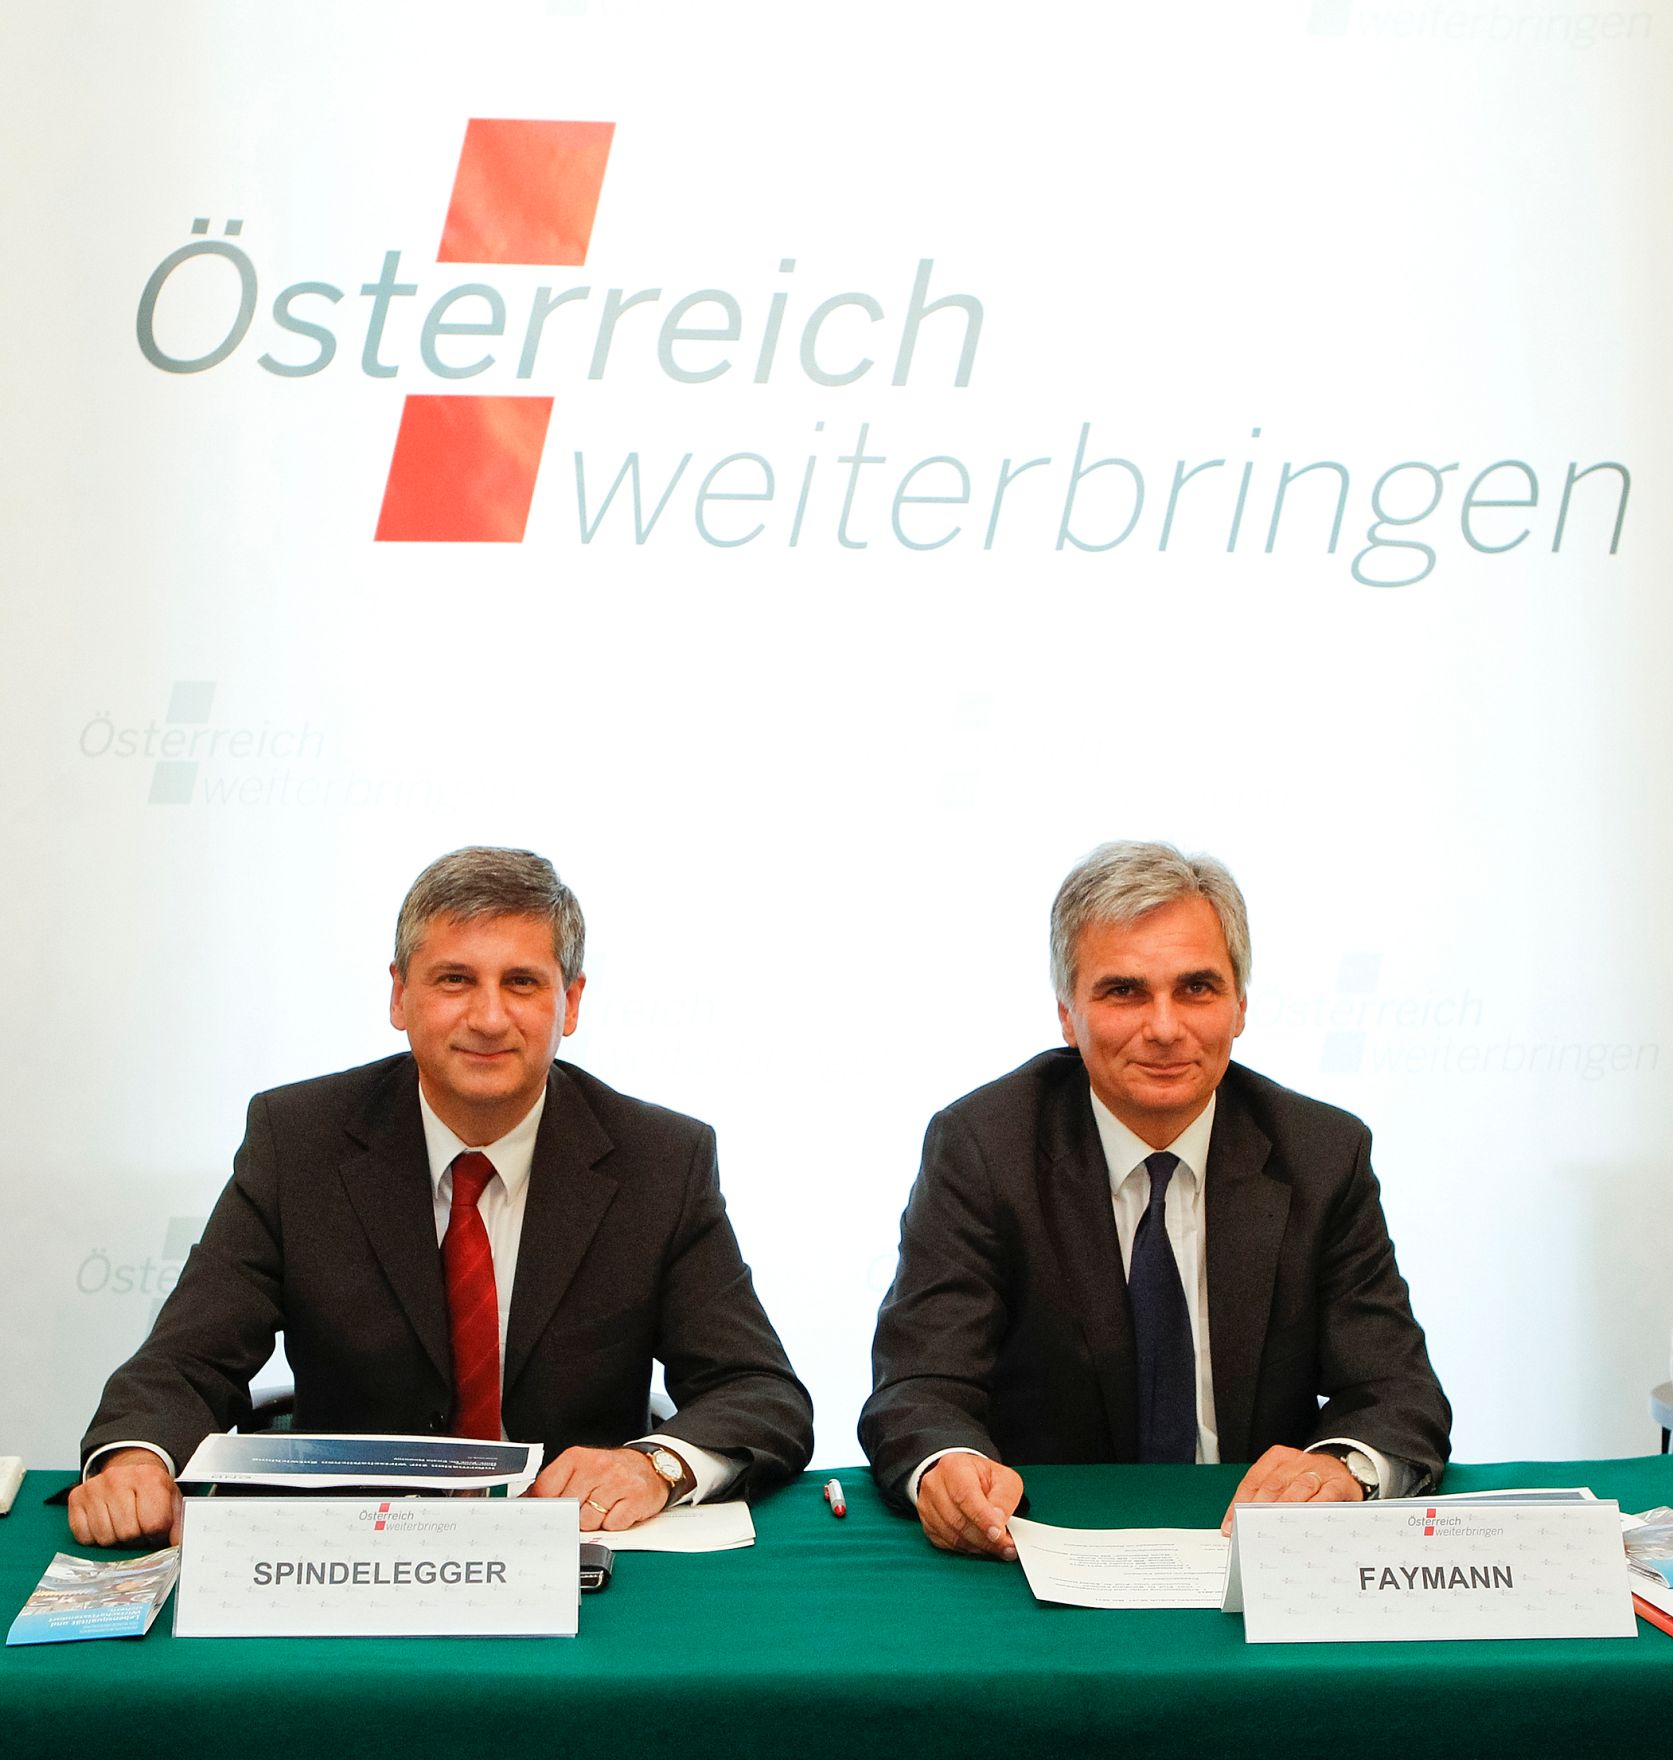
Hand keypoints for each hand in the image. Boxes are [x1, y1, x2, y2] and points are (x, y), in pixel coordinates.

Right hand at [67, 1449, 182, 1547]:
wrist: (129, 1469)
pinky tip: (105, 1522)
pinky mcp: (76, 1497)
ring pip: (105, 1537)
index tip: (155, 1529)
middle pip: (128, 1533)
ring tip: (122, 1523)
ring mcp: (95, 1487)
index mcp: (149, 1478)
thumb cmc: (150, 1489)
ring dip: (115, 1538)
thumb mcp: (171, 1500)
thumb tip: (178, 1547)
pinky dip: (94, 1537)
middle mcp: (119, 1478)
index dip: (156, 1534)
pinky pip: (83, 1536)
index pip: (153, 1523)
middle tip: (137, 1526)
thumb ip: (178, 1524)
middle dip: (135, 1537)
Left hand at [527, 1445, 671, 1531]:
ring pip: (588, 1521)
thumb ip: (553, 1485)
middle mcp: (597, 1466)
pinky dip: (614, 1523)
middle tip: (584, 1508)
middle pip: (566, 1510)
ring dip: (595, 1522)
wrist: (651, 1466)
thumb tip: (524, 1502)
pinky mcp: (636, 1497)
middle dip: (572, 1516)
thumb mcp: (579, 1469)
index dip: (542, 1509)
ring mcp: (617, 1481)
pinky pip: (612, 1525)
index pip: (545, 1490)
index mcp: (576, 1458)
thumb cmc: (610, 1472)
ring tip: (604, 1507)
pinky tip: (618, 1509)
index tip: (541, 1518)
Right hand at [917, 1453, 1024, 1560]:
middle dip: (985, 1539)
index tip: (999, 1535)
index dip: (983, 1519)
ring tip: (996, 1545)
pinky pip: (946, 1544)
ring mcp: (927, 1505)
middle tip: (1006, 1546)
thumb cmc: (982, 1478)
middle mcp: (935, 1484)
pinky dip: (966, 1548)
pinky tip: (979, 1543)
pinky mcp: (927, 1524)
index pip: (965, 1496)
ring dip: (977, 1546)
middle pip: (958, 1520)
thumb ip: (1004, 1499)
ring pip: (952, 1536)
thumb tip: (999, 1522)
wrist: (962, 1477)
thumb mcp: (1004, 1479)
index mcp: (954, 1467)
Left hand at [1220, 1445, 1362, 1534]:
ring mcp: (1318, 1471)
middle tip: (1251, 1530)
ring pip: (1298, 1488)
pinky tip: (1305, 1521)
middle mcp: (1296, 1462)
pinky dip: (1314, 1508)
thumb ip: (1266, 1497)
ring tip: (1273, 1529)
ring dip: (1284, 1509)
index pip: (1253, 1480)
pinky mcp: (1338, 1483)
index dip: (1239, 1504)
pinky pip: (1326, 1495)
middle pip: (1273, 1484)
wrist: (1344, 1468)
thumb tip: (1241, 1524)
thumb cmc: (1308, 1480)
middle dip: (1259, 1509)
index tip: (1231, 1526)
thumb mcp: (1287, 1480)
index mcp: (1277, 1459)